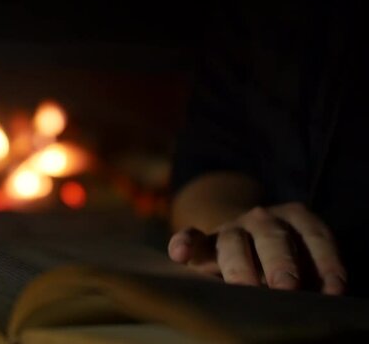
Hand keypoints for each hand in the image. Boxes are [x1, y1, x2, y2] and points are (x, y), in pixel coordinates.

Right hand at [168, 202, 345, 294]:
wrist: (243, 237)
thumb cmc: (281, 258)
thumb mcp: (303, 258)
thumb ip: (311, 271)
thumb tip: (322, 295)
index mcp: (294, 218)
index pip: (313, 237)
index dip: (325, 262)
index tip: (334, 290)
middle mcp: (262, 219)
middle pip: (271, 238)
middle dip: (280, 263)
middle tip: (287, 288)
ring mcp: (230, 227)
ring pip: (232, 241)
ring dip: (238, 264)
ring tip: (243, 285)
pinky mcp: (203, 239)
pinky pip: (191, 236)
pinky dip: (184, 242)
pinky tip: (179, 253)